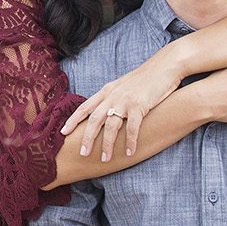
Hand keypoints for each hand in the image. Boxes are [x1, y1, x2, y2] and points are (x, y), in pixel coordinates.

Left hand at [61, 54, 183, 161]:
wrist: (164, 66)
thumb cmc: (144, 79)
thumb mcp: (122, 86)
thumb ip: (112, 97)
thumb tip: (104, 111)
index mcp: (106, 91)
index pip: (85, 107)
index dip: (73, 120)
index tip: (63, 133)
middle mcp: (112, 96)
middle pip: (94, 119)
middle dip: (87, 137)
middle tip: (82, 153)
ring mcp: (125, 100)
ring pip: (111, 125)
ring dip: (107, 144)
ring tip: (105, 159)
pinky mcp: (140, 105)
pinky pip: (132, 127)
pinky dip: (130, 141)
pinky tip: (129, 152)